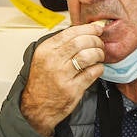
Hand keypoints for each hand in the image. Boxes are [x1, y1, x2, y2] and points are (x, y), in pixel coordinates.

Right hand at [19, 22, 105, 136]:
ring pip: (88, 56)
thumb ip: (59, 45)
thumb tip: (81, 33)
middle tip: (100, 43)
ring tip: (99, 56)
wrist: (36, 107)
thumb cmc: (42, 82)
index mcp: (46, 50)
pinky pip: (92, 73)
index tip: (96, 29)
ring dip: (99, 53)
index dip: (87, 29)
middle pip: (81, 42)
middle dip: (95, 40)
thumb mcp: (43, 58)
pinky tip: (97, 68)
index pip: (70, 33)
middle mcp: (53, 61)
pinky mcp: (73, 89)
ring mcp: (63, 75)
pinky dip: (99, 68)